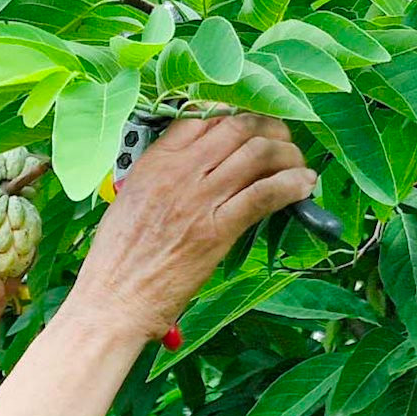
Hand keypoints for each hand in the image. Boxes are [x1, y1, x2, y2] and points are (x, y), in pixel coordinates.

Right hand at [65, 113, 315, 346]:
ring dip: (288, 155)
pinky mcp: (217, 230)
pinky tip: (303, 187)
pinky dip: (291, 185)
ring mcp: (200, 199)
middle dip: (270, 129)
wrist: (113, 300)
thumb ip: (162, 178)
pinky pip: (264, 194)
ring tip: (298, 165)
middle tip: (283, 142)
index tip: (251, 126)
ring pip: (258, 154)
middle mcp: (179, 172)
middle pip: (238, 126)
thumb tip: (198, 171)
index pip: (203, 116)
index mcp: (155, 162)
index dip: (236, 115)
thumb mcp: (131, 201)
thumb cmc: (117, 261)